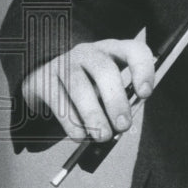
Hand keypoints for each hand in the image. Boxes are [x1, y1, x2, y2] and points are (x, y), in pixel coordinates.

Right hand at [21, 38, 154, 142]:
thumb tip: (122, 125)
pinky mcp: (43, 78)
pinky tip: (80, 136)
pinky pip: (58, 100)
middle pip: (105, 69)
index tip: (145, 94)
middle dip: (116, 100)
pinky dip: (71, 122)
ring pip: (79, 86)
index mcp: (113, 52)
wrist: (46, 86)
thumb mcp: (106, 91)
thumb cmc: (87, 91)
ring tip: (102, 136)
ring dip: (93, 114)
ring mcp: (64, 63)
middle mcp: (89, 52)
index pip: (133, 51)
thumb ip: (118, 102)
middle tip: (122, 125)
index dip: (142, 70)